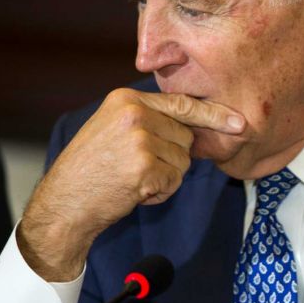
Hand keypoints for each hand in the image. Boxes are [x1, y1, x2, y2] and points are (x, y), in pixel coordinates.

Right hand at [17, 88, 245, 280]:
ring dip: (165, 177)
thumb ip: (149, 119)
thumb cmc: (90, 170)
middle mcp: (134, 114)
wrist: (63, 203)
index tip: (240, 123)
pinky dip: (160, 192)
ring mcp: (140, 140)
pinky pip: (174, 180)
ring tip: (131, 179)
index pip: (182, 103)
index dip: (214, 115)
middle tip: (135, 168)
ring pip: (183, 160)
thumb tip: (195, 127)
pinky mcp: (144, 167)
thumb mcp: (112, 128)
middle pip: (186, 137)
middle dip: (171, 157)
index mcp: (126, 99)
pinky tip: (133, 192)